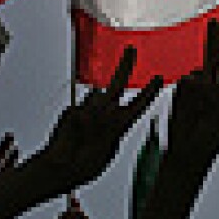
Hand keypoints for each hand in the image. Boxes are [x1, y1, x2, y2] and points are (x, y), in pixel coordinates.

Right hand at [31, 47, 163, 192]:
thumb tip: (102, 101)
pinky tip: (76, 135)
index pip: (138, 105)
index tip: (158, 77)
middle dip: (124, 66)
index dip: (149, 92)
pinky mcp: (73, 111)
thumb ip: (110, 126)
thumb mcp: (107, 149)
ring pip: (96, 100)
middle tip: (131, 49)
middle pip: (118, 85)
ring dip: (95, 119)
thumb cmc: (85, 164)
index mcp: (119, 125)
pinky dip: (80, 123)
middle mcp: (105, 114)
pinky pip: (79, 112)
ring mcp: (88, 111)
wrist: (60, 169)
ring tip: (90, 135)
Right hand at [167, 20, 218, 176]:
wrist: (185, 154)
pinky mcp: (179, 93)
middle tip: (213, 21)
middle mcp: (211, 88)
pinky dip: (190, 88)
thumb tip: (212, 77)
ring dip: (203, 82)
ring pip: (198, 75)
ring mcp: (193, 89)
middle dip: (213, 40)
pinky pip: (185, 83)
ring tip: (205, 96)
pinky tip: (192, 104)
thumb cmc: (208, 141)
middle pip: (213, 60)